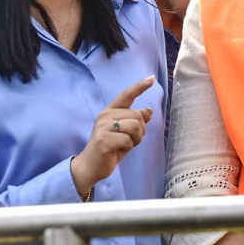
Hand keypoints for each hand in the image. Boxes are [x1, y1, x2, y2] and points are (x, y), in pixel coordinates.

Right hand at [70, 76, 155, 197]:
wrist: (92, 166)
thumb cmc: (110, 148)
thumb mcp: (126, 133)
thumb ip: (135, 121)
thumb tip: (149, 110)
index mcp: (110, 111)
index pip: (126, 95)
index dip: (139, 86)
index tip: (151, 78)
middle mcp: (105, 115)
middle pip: (138, 115)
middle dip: (141, 130)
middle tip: (130, 140)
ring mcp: (103, 127)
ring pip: (135, 126)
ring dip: (136, 139)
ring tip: (124, 145)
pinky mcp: (103, 139)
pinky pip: (128, 140)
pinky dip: (128, 148)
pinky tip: (118, 151)